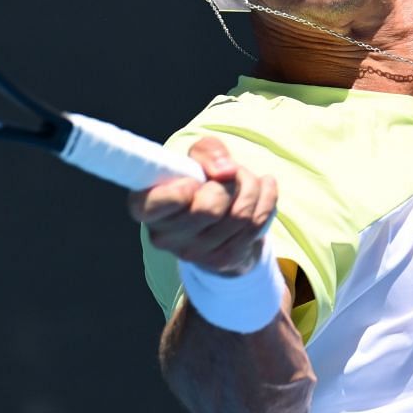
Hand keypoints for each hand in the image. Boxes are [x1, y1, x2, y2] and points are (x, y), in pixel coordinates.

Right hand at [127, 136, 277, 275]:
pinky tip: (265, 189)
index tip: (194, 182)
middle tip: (229, 177)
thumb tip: (226, 172)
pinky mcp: (223, 260)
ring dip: (251, 187)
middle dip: (228, 183)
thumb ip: (208, 152)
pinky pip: (256, 225)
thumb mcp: (197, 157)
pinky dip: (266, 199)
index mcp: (145, 208)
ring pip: (239, 216)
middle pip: (209, 209)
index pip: (158, 204)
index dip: (181, 190)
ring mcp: (194, 254)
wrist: (220, 219)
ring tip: (248, 180)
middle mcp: (164, 237)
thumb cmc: (200, 182)